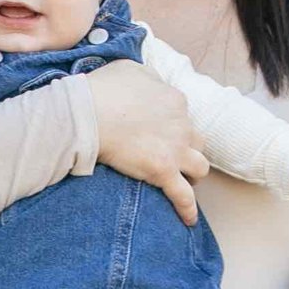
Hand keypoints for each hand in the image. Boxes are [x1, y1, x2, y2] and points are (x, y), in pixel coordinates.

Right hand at [85, 61, 207, 224]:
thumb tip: (152, 84)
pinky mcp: (163, 172)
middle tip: (172, 155)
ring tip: (182, 181)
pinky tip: (188, 220)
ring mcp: (175, 150)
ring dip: (192, 174)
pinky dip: (188, 209)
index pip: (183, 115)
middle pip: (196, 141)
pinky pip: (183, 196)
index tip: (160, 131)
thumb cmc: (103, 89)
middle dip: (187, 149)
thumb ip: (149, 76)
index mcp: (175, 100)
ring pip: (199, 167)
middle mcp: (182, 125)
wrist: (88, 113)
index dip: (173, 125)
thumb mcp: (130, 68)